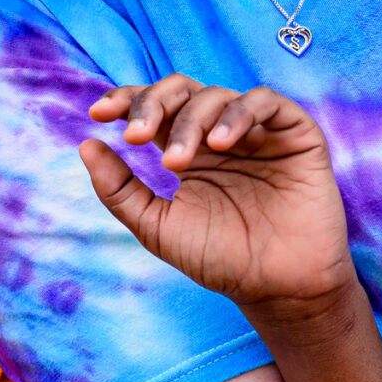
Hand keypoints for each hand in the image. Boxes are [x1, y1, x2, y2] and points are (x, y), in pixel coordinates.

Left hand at [79, 75, 354, 311]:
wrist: (277, 289)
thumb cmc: (220, 259)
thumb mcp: (157, 226)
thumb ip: (120, 189)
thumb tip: (86, 143)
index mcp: (187, 149)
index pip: (153, 107)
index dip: (126, 101)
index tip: (98, 116)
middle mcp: (219, 134)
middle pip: (181, 92)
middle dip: (152, 105)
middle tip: (136, 137)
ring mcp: (257, 132)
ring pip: (217, 96)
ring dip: (190, 121)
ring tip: (176, 161)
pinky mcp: (294, 134)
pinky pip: (265, 102)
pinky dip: (238, 114)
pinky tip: (221, 144)